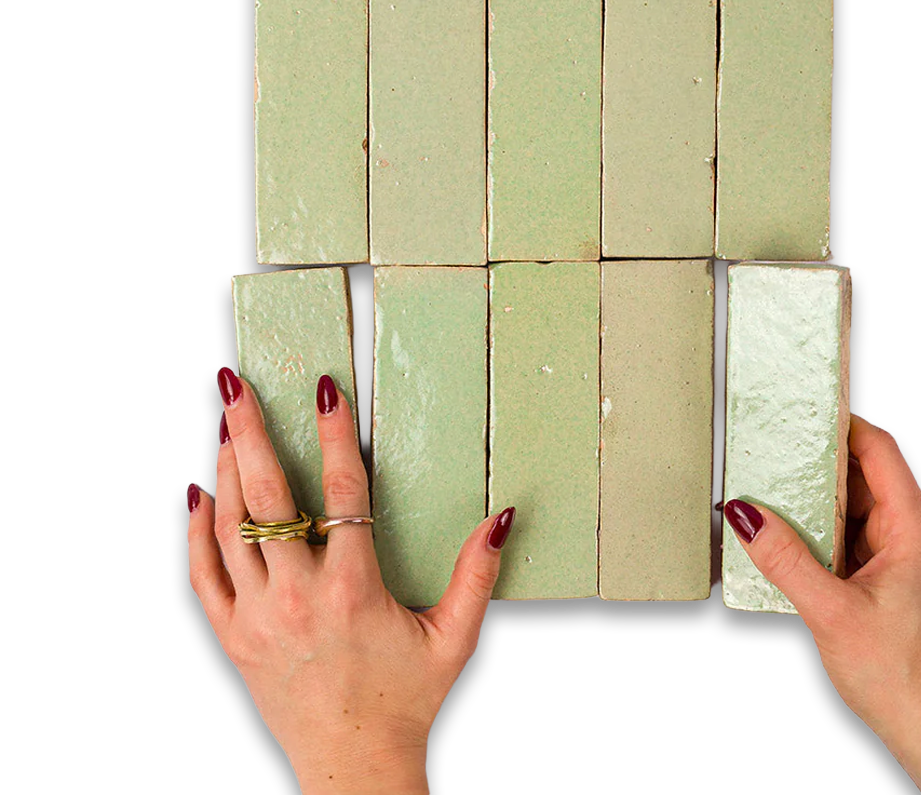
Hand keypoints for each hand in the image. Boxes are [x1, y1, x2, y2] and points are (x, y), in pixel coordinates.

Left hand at [186, 367, 514, 794]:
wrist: (353, 766)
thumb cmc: (405, 700)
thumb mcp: (455, 638)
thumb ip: (478, 573)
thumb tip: (501, 518)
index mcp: (352, 591)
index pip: (341, 492)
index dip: (335, 434)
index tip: (326, 392)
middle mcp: (297, 598)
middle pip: (266, 496)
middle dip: (250, 431)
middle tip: (236, 386)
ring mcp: (258, 618)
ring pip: (230, 528)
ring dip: (225, 469)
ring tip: (225, 422)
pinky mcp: (233, 638)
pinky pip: (203, 575)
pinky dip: (196, 532)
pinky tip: (201, 494)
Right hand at [723, 414, 920, 794]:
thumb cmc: (897, 676)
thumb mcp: (829, 612)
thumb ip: (784, 559)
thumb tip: (746, 515)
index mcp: (914, 530)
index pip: (881, 451)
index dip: (845, 422)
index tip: (809, 406)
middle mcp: (915, 534)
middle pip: (865, 472)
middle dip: (819, 460)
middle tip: (777, 448)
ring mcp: (904, 553)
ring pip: (855, 503)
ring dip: (817, 498)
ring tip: (776, 492)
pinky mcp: (890, 573)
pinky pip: (852, 531)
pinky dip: (822, 527)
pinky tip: (792, 536)